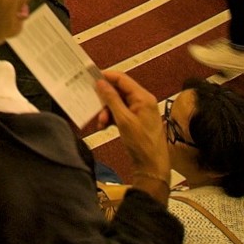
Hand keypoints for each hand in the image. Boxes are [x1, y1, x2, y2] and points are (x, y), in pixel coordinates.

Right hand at [94, 69, 170, 183]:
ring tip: (101, 123)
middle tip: (95, 108)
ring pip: (118, 103)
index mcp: (143, 97)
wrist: (151, 166)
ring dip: (107, 111)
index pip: (122, 79)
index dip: (107, 77)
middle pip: (119, 92)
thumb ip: (112, 99)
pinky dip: (111, 118)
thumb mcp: (123, 120)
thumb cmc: (141, 142)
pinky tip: (105, 127)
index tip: (91, 79)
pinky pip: (120, 113)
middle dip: (105, 100)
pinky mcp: (136, 121)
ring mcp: (139, 111)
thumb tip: (101, 83)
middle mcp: (142, 101)